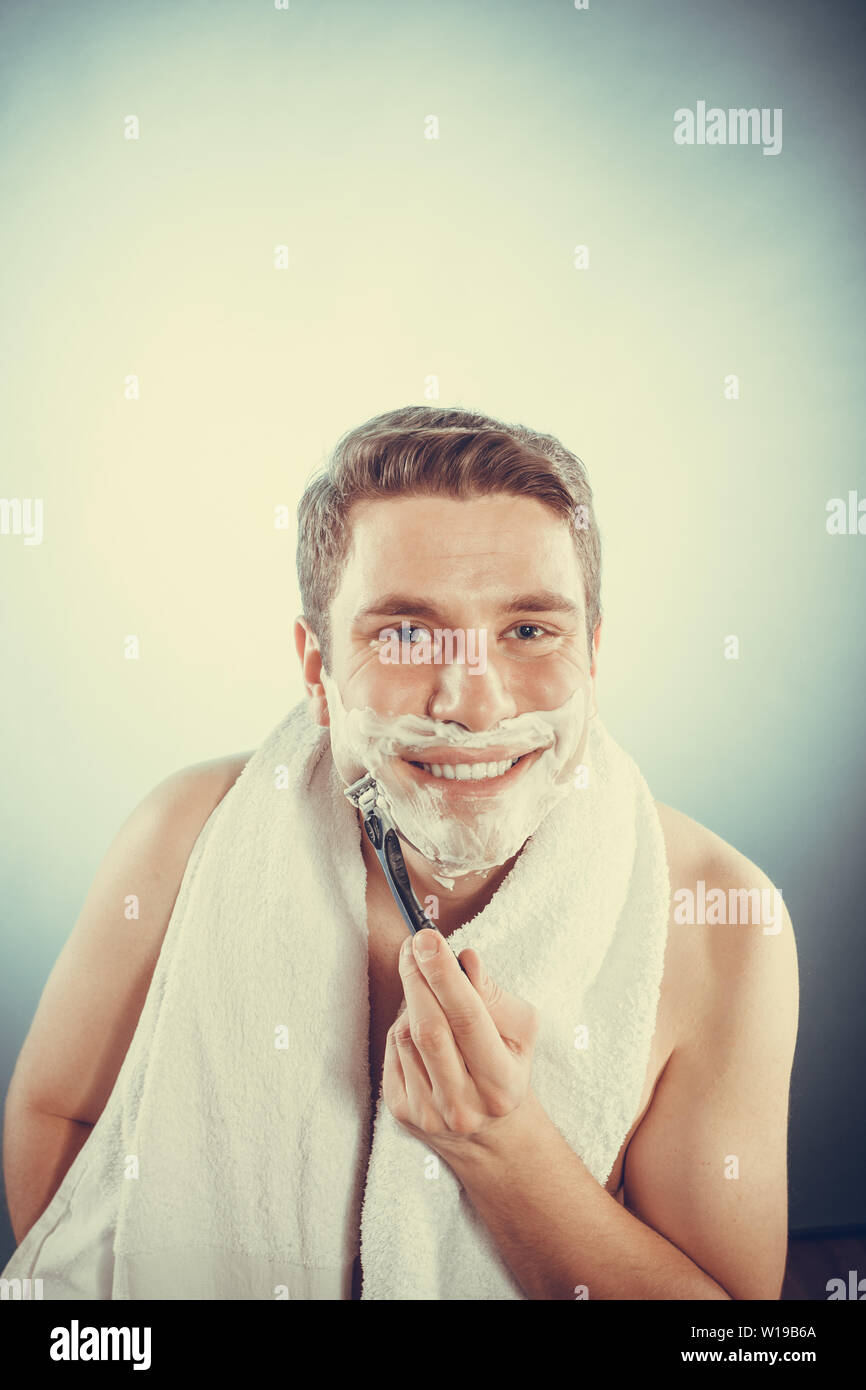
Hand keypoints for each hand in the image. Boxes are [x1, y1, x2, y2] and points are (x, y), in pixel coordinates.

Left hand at [383, 929, 539, 1155]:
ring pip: (407, 1036)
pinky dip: (404, 1027)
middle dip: (418, 977)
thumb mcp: (519, 1032)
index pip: (467, 1019)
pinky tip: (421, 1025)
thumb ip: (493, 994)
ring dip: (413, 1001)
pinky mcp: (402, 1112)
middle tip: (415, 943)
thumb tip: (464, 959)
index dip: (444, 975)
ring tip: (430, 990)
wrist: (492, 1136)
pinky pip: (394, 1052)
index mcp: (501, 1083)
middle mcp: (463, 1105)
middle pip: (429, 1028)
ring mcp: (429, 1113)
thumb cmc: (506, 1069)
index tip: (428, 938)